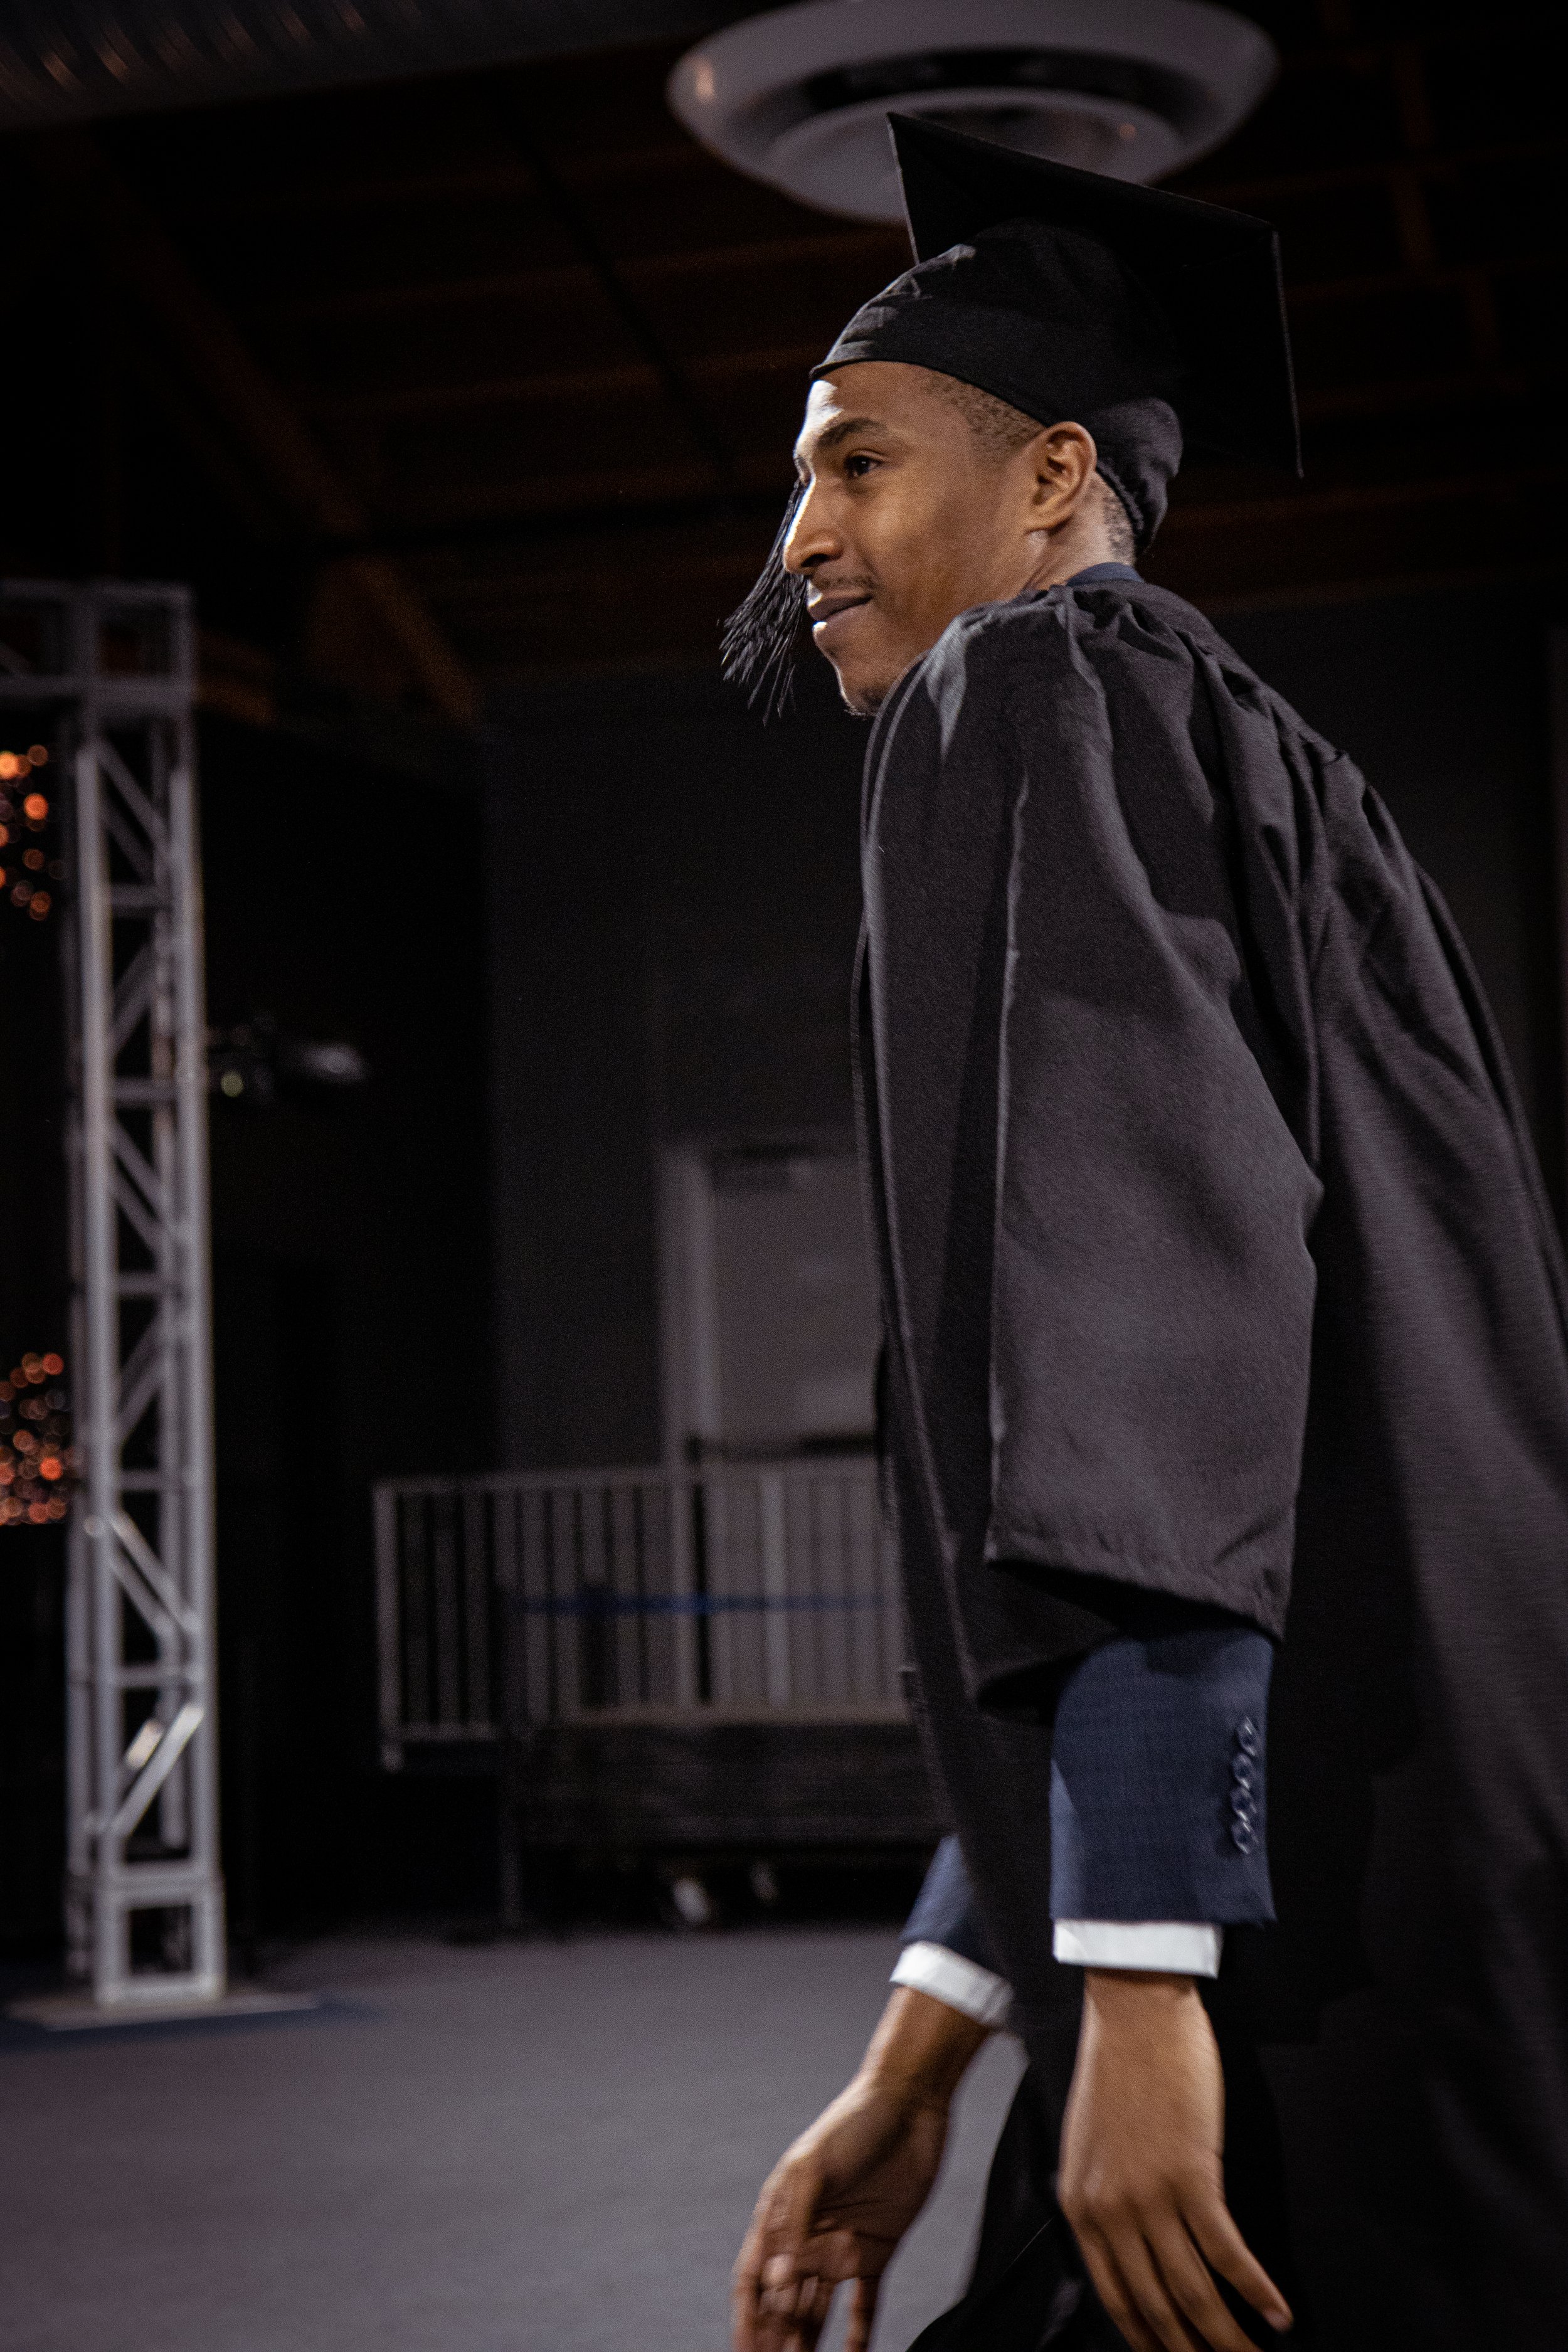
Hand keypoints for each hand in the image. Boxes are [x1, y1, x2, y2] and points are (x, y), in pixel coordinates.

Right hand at [731, 1987, 988, 2351]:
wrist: (910, 2103)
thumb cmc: (852, 2125)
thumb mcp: (815, 2168)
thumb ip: (795, 2226)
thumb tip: (777, 2285)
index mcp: (781, 2215)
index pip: (754, 2279)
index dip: (747, 2318)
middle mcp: (807, 2237)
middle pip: (784, 2303)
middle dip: (777, 2339)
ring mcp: (841, 2246)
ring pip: (818, 2310)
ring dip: (809, 2343)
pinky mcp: (877, 2249)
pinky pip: (865, 2303)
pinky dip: (859, 2334)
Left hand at [1058, 1972, 1291, 2351]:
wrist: (1134, 2008)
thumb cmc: (1117, 2067)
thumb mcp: (1089, 2143)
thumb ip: (1101, 2198)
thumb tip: (1127, 2247)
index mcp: (1079, 2205)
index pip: (1116, 2298)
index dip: (1148, 2338)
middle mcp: (1109, 2212)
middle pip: (1157, 2308)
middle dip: (1191, 2349)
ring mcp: (1150, 2197)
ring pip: (1194, 2294)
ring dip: (1228, 2338)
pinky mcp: (1192, 2176)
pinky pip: (1227, 2254)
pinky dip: (1255, 2292)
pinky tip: (1277, 2316)